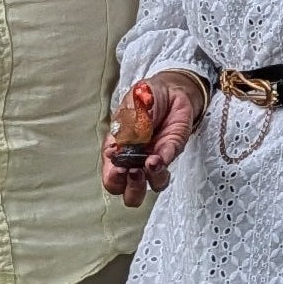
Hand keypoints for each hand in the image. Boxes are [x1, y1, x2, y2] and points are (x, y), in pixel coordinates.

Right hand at [103, 70, 205, 206]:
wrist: (169, 90)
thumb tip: (112, 151)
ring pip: (153, 186)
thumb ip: (123, 129)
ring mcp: (154, 160)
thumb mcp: (129, 109)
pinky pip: (168, 166)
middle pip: (130, 193)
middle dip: (132, 188)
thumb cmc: (143, 100)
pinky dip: (163, 164)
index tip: (118, 169)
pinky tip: (159, 156)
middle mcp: (135, 161)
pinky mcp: (171, 154)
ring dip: (151, 179)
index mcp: (117, 152)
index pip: (111, 178)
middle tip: (133, 172)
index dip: (113, 179)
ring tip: (150, 162)